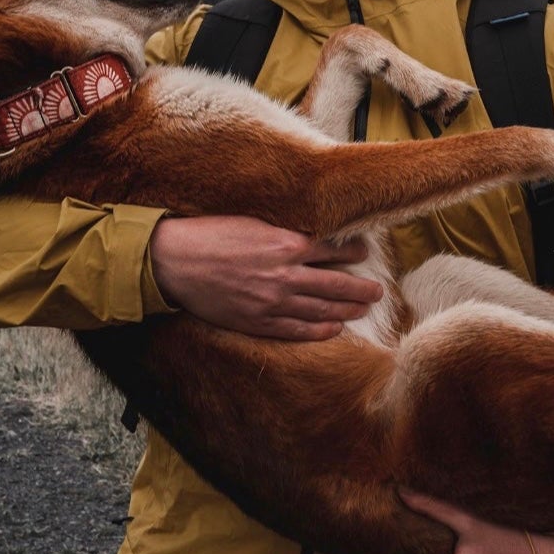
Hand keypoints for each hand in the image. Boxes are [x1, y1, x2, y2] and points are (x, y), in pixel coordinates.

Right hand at [149, 215, 381, 339]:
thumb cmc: (210, 234)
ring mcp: (273, 302)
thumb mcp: (253, 222)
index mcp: (285, 244)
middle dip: (360, 289)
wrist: (175, 261)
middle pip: (336, 285)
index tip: (364, 252)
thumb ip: (283, 231)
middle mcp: (285, 275)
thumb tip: (309, 234)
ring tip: (363, 310)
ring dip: (347, 311)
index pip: (333, 249)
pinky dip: (320, 331)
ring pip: (321, 310)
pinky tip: (334, 329)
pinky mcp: (258, 321)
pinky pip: (297, 330)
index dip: (353, 251)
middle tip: (378, 291)